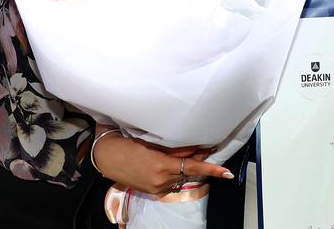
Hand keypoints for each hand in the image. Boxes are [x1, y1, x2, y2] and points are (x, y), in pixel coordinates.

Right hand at [91, 124, 233, 194]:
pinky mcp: (152, 190)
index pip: (193, 168)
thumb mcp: (153, 143)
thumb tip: (195, 148)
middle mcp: (160, 180)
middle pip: (189, 172)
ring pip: (181, 177)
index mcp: (161, 166)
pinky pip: (171, 182)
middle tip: (207, 146)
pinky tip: (174, 162)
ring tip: (190, 152)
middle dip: (199, 161)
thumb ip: (175, 148)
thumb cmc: (128, 144)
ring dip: (187, 166)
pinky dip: (176, 172)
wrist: (105, 157)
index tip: (227, 173)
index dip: (211, 170)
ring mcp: (156, 188)